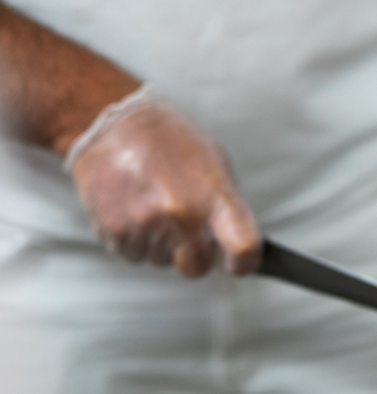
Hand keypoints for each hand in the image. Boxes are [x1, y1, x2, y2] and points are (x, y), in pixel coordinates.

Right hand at [68, 86, 261, 277]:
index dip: (244, 263)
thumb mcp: (215, 167)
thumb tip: (235, 245)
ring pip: (160, 261)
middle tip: (185, 228)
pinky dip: (133, 239)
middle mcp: (182, 215)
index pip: (243, 247)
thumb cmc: (172, 142)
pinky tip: (132, 209)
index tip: (239, 264)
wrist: (116, 125)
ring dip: (159, 243)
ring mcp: (147, 225)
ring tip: (152, 204)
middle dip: (193, 255)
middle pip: (197, 267)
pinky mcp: (115, 231)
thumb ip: (226, 209)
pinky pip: (132, 254)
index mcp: (215, 197)